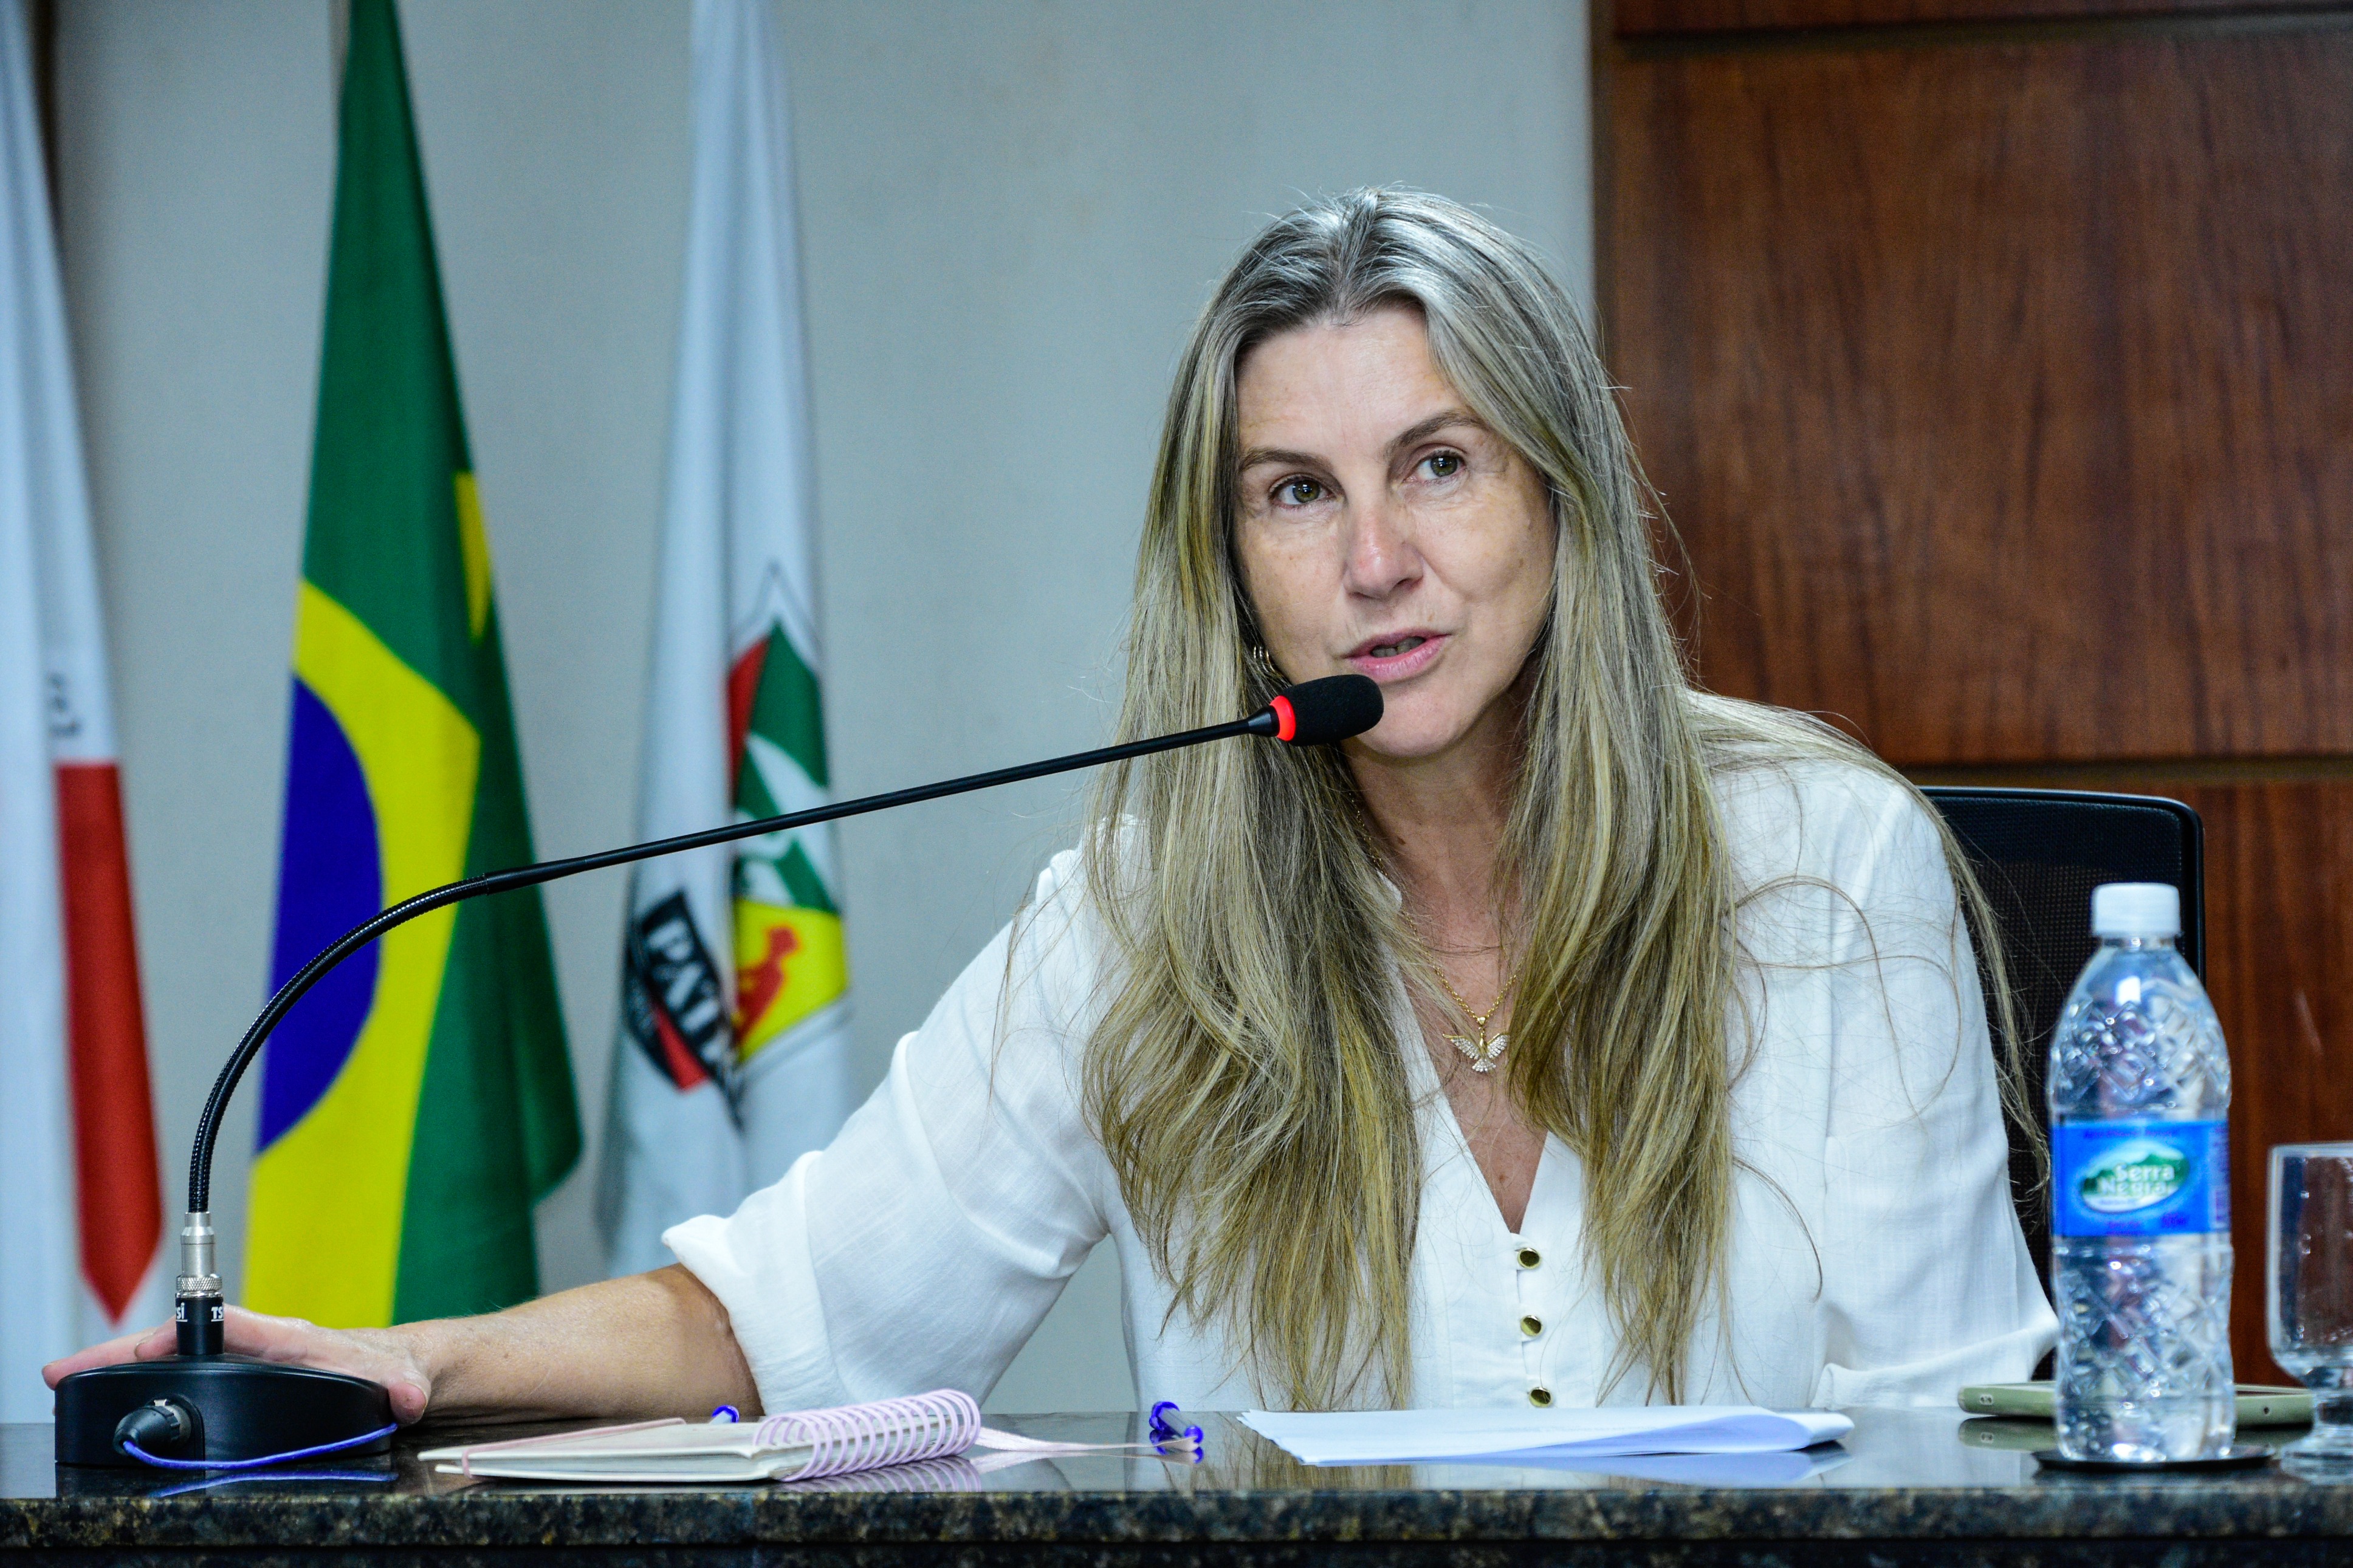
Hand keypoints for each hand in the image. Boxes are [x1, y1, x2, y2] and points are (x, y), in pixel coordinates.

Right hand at [41, 1307, 435, 1423]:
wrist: (397, 1367)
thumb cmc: (388, 1368)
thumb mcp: (399, 1381)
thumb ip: (403, 1389)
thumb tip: (405, 1399)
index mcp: (286, 1339)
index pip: (223, 1329)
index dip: (176, 1337)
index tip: (136, 1348)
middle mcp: (259, 1344)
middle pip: (179, 1342)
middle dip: (121, 1354)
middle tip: (64, 1372)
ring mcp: (246, 1360)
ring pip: (174, 1357)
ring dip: (121, 1367)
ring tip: (68, 1381)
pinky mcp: (242, 1378)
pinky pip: (184, 1376)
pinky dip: (144, 1380)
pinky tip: (114, 1396)